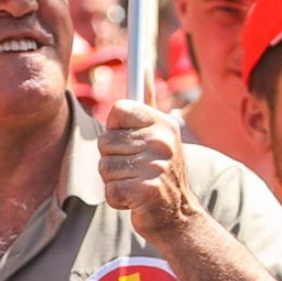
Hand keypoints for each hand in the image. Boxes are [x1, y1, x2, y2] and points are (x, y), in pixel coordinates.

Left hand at [99, 100, 197, 239]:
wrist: (177, 214)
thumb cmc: (160, 171)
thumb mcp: (160, 134)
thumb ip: (148, 104)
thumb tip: (144, 66)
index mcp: (163, 123)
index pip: (118, 109)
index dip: (117, 128)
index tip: (130, 141)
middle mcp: (162, 140)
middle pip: (105, 142)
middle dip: (113, 160)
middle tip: (136, 168)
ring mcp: (156, 165)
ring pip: (104, 167)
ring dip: (114, 180)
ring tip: (136, 183)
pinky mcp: (147, 190)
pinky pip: (110, 190)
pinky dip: (117, 199)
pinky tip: (134, 199)